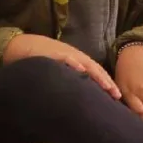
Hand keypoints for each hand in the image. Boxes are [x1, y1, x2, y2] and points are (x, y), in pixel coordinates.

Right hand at [3, 34, 120, 99]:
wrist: (24, 45)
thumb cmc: (44, 60)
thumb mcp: (61, 71)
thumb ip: (71, 79)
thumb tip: (80, 97)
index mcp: (80, 62)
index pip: (97, 74)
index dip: (108, 84)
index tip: (117, 97)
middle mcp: (77, 58)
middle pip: (96, 70)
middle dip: (107, 82)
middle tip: (117, 95)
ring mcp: (67, 55)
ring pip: (86, 65)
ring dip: (97, 75)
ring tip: (107, 86)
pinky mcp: (54, 53)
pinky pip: (66, 59)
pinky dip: (74, 64)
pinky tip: (81, 70)